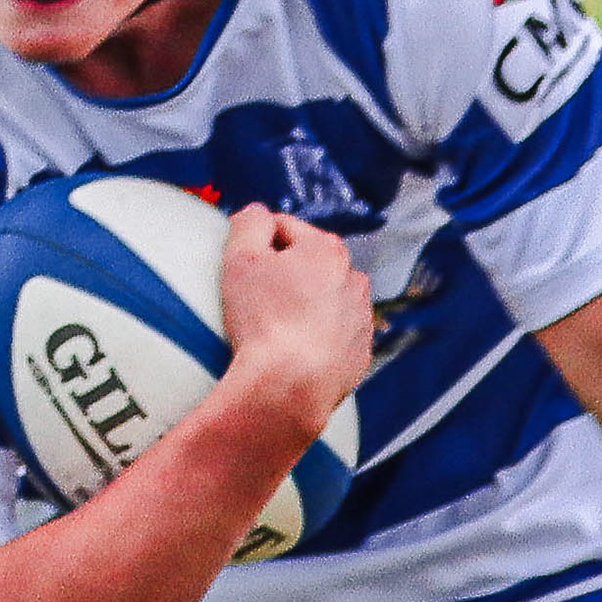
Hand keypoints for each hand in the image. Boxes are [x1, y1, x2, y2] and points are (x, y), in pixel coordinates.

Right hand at [216, 205, 371, 429]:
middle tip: (259, 302)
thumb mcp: (241, 259)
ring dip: (304, 305)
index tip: (246, 271)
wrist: (289, 387)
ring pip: (325, 299)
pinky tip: (296, 350)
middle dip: (285, 275)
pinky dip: (318, 337)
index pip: (284, 229)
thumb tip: (257, 214)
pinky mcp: (360, 352)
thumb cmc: (264, 323)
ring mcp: (361, 317)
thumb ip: (249, 223)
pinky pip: (335, 335)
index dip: (259, 246)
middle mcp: (352, 278)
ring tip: (278, 329)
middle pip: (308, 264)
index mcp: (326, 249)